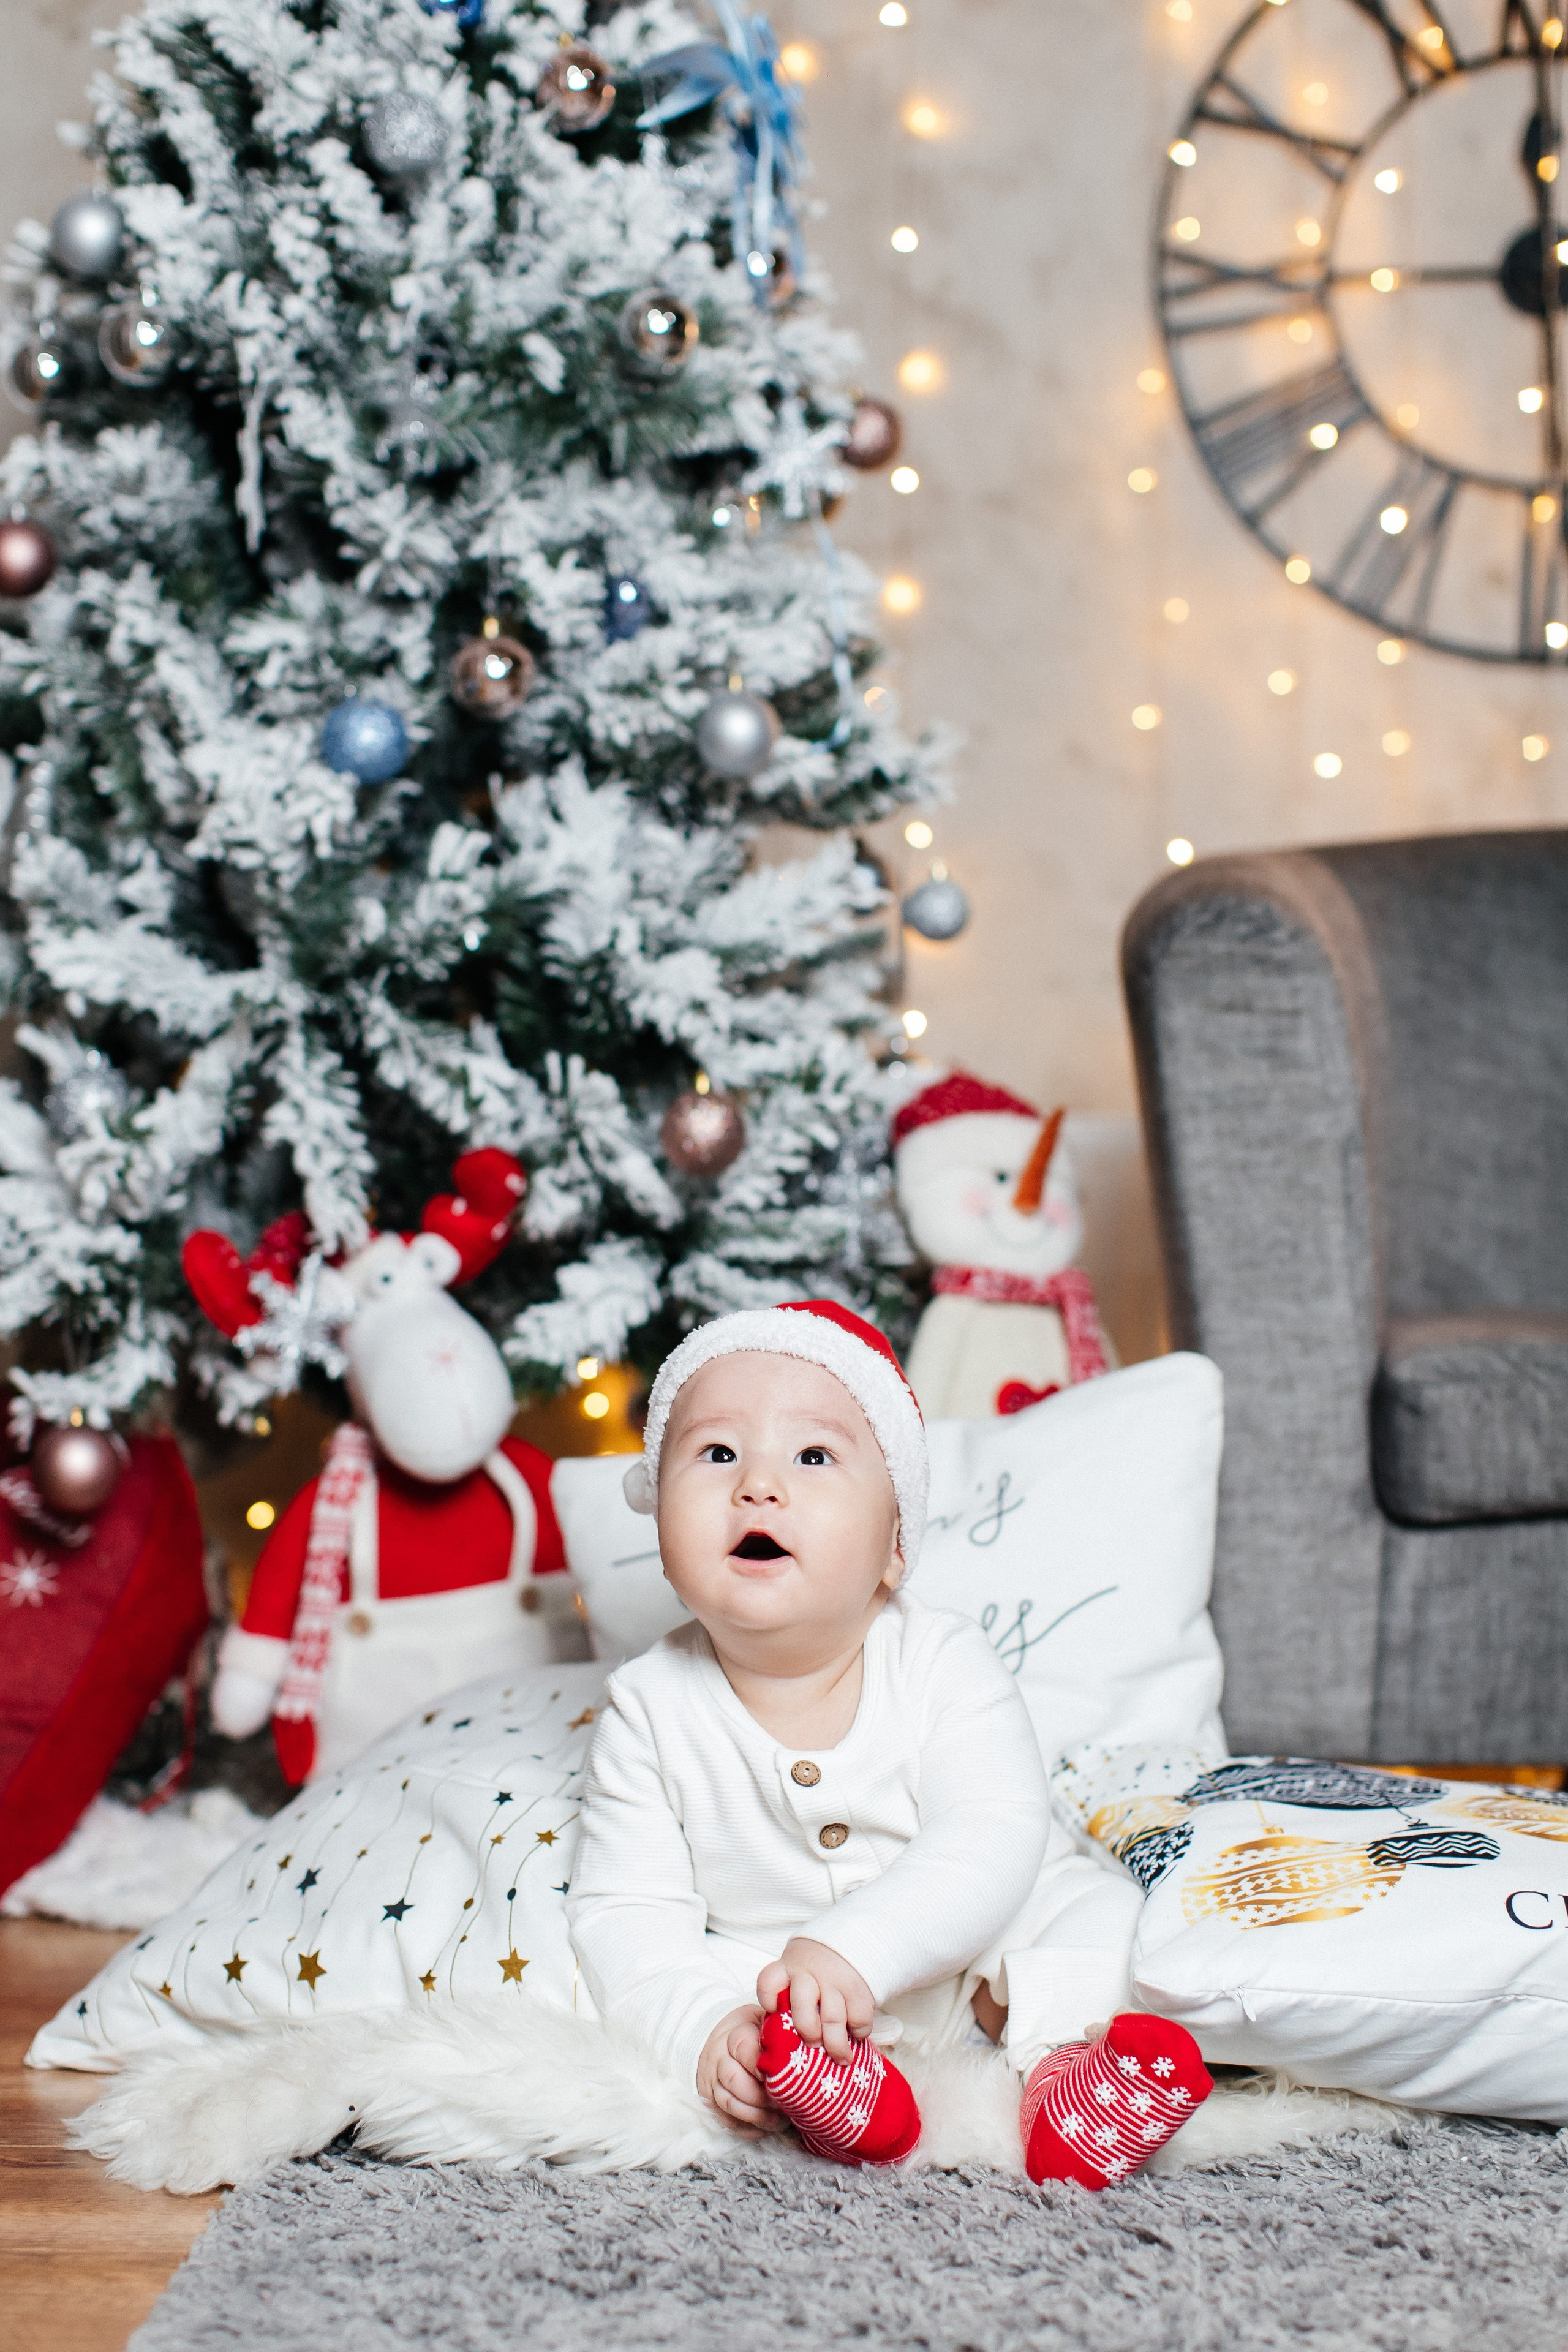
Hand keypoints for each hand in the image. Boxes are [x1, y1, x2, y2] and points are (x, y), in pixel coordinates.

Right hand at [696, 2007, 779, 2137]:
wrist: (721, 2040)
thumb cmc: (753, 2033)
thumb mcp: (764, 2023)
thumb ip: (780, 2031)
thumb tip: (811, 2041)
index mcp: (735, 2034)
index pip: (742, 2047)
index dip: (759, 2063)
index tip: (779, 2075)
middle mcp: (720, 2057)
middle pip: (733, 2078)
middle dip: (759, 2095)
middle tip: (782, 2101)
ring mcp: (714, 2081)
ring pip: (728, 2101)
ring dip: (754, 2114)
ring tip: (777, 2119)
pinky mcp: (712, 2101)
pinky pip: (725, 2119)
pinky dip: (746, 2128)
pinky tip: (765, 2129)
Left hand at [757, 1937, 874, 2063]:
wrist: (857, 1937)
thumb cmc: (820, 1964)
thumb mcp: (798, 1967)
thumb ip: (790, 1993)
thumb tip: (787, 2038)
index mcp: (788, 1967)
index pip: (768, 1982)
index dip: (768, 2000)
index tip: (774, 2012)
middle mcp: (809, 1972)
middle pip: (802, 2011)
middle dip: (809, 2034)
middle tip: (814, 2045)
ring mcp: (834, 1979)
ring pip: (832, 2020)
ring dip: (836, 2044)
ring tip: (841, 2057)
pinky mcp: (858, 1988)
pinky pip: (858, 2018)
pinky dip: (859, 2031)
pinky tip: (856, 2033)